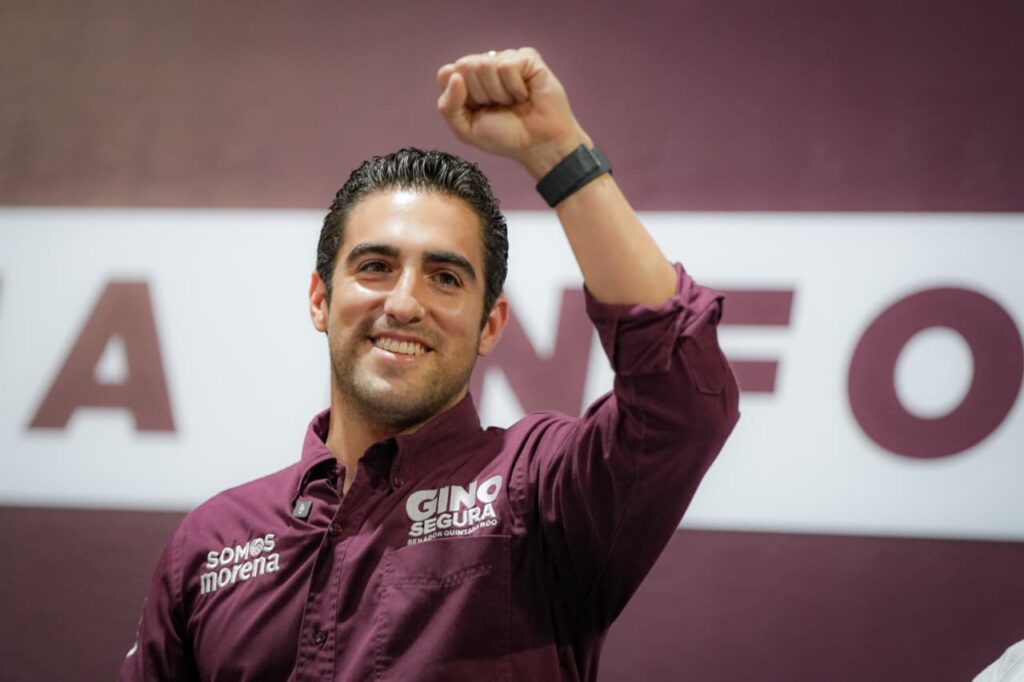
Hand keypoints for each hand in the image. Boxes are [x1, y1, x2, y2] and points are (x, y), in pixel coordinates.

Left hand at [436, 48, 591, 177]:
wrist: (538, 145)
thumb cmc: (505, 136)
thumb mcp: (466, 129)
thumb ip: (448, 106)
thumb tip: (452, 74)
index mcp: (467, 81)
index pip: (446, 73)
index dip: (461, 96)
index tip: (478, 111)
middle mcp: (485, 66)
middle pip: (464, 65)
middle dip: (480, 95)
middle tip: (499, 107)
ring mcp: (506, 59)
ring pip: (485, 64)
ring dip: (499, 93)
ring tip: (513, 102)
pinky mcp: (527, 58)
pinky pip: (507, 65)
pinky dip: (514, 87)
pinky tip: (525, 94)